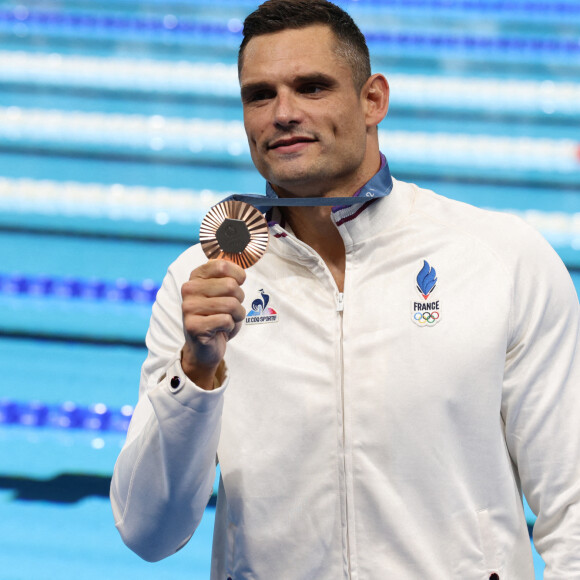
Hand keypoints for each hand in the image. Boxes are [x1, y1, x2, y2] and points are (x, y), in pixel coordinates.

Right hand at [181, 260, 245, 388]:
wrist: (204, 347)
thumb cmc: (218, 316)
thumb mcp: (223, 291)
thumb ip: (228, 274)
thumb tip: (240, 255)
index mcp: (196, 276)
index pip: (222, 265)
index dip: (238, 275)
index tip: (238, 284)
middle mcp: (189, 289)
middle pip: (231, 286)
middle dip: (239, 300)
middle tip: (231, 309)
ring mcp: (189, 308)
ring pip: (231, 304)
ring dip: (237, 315)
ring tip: (227, 319)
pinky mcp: (194, 326)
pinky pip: (226, 320)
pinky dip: (230, 327)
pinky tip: (221, 329)